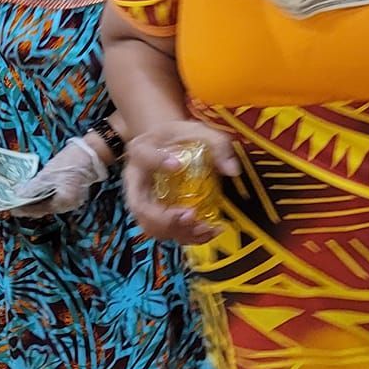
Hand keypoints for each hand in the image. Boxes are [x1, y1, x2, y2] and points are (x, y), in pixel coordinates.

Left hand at [15, 135, 108, 215]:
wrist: (92, 151)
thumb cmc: (72, 160)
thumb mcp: (49, 173)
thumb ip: (34, 187)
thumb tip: (19, 195)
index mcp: (64, 202)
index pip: (40, 209)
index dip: (25, 209)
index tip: (13, 209)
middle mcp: (69, 205)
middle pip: (45, 209)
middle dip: (30, 207)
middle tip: (15, 205)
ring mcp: (72, 200)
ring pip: (50, 204)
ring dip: (36, 202)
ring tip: (22, 200)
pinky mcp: (73, 193)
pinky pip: (55, 199)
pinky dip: (45, 197)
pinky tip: (36, 193)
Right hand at [122, 121, 237, 244]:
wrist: (165, 145)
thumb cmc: (178, 137)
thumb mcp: (197, 130)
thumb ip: (216, 144)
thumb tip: (231, 170)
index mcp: (141, 152)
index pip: (143, 155)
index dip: (157, 162)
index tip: (177, 165)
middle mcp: (137, 182)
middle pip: (140, 207)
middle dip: (166, 218)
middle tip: (192, 215)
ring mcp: (145, 203)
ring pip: (152, 227)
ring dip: (177, 233)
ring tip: (205, 228)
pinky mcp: (156, 216)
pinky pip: (166, 233)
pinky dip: (187, 238)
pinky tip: (209, 232)